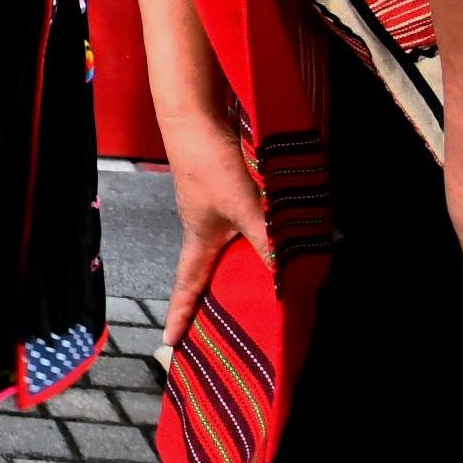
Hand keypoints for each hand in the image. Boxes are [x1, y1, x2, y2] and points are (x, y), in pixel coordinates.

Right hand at [157, 109, 272, 350]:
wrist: (195, 118)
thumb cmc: (209, 165)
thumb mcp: (244, 208)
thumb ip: (268, 242)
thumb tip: (291, 277)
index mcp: (198, 240)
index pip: (187, 287)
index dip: (181, 316)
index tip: (171, 344)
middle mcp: (204, 229)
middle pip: (208, 271)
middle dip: (213, 298)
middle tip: (220, 326)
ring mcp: (214, 209)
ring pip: (229, 247)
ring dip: (241, 266)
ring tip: (262, 287)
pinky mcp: (225, 190)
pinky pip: (242, 224)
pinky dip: (256, 237)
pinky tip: (279, 235)